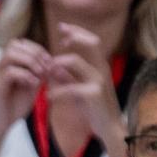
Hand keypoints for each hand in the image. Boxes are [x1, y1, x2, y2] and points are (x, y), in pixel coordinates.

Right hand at [0, 39, 51, 135]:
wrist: (2, 123)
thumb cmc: (16, 105)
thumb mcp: (32, 85)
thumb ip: (39, 73)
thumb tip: (52, 62)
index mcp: (8, 63)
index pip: (21, 43)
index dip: (37, 48)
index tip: (50, 62)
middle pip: (15, 44)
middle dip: (35, 53)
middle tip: (46, 67)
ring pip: (11, 54)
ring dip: (30, 61)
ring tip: (40, 73)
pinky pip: (10, 72)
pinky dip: (26, 76)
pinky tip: (34, 84)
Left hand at [45, 23, 125, 147]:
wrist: (110, 129)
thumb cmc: (95, 109)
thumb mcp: (80, 89)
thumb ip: (69, 77)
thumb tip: (54, 66)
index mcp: (99, 67)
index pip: (93, 41)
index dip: (78, 31)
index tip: (62, 27)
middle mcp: (102, 70)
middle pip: (92, 43)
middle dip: (74, 36)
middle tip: (59, 37)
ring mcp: (99, 81)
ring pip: (76, 61)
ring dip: (57, 63)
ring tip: (46, 71)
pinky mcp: (94, 94)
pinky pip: (71, 87)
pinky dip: (57, 91)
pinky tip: (48, 97)